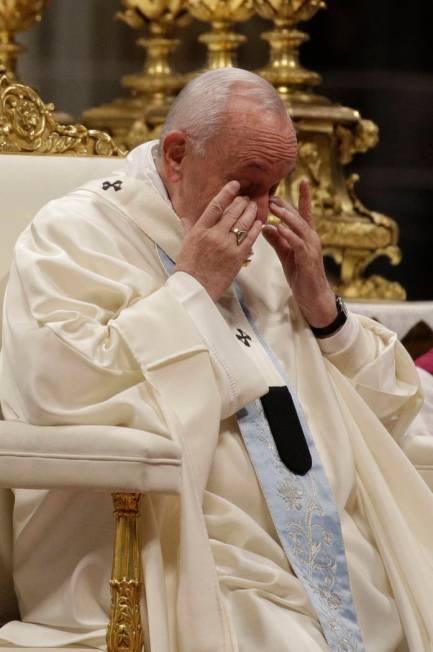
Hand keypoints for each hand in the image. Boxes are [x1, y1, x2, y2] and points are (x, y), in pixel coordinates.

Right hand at [175, 181, 261, 300]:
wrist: (194, 288)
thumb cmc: (188, 267)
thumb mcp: (186, 244)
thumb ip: (189, 228)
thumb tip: (185, 217)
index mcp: (200, 229)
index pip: (216, 205)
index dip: (227, 192)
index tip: (235, 185)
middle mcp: (214, 234)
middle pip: (233, 211)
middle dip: (242, 202)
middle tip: (247, 198)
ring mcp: (227, 246)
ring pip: (244, 222)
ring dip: (251, 212)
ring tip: (254, 206)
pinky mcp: (237, 257)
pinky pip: (250, 239)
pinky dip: (256, 228)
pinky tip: (260, 222)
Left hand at [262, 181, 336, 327]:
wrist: (313, 296)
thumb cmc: (301, 275)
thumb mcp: (286, 254)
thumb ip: (277, 240)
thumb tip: (265, 226)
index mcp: (306, 236)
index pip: (304, 212)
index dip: (303, 197)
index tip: (302, 180)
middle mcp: (311, 238)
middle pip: (299, 217)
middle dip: (287, 205)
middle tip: (273, 195)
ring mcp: (311, 248)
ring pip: (300, 227)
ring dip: (287, 216)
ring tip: (275, 207)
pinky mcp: (308, 260)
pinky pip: (298, 244)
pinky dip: (289, 235)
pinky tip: (280, 229)